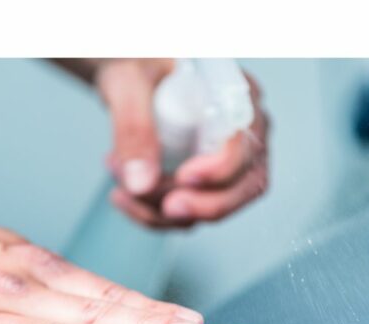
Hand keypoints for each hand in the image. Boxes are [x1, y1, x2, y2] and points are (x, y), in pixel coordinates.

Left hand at [96, 59, 269, 227]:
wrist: (128, 77)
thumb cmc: (135, 64)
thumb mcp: (127, 83)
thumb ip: (133, 127)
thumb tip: (140, 183)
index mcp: (236, 94)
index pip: (248, 141)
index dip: (221, 168)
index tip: (183, 177)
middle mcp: (243, 130)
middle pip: (246, 185)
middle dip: (199, 206)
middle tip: (154, 203)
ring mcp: (229, 161)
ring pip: (216, 207)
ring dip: (163, 211)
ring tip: (119, 183)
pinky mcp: (207, 184)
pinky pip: (192, 215)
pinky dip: (154, 215)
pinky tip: (124, 193)